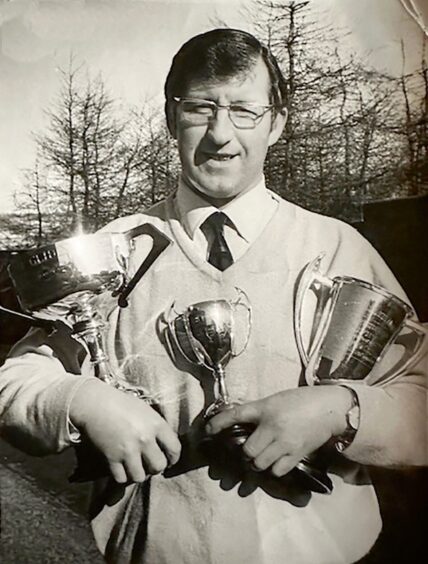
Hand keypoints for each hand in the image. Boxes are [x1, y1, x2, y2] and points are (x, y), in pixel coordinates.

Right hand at [69, 379, 180, 483]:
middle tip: (149, 463)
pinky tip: (121, 468)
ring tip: (134, 467)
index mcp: (156, 424)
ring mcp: (128, 450)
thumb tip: (164, 447)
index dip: (173, 458)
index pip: (175, 449)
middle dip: (155, 468)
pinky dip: (122, 476)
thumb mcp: (146, 411)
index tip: (168, 460)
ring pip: (140, 477)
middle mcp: (144, 439)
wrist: (95, 403)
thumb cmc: (122, 404)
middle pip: (159, 466)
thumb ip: (157, 429)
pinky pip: (121, 478)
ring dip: (138, 474)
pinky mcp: (111, 458)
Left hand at [205, 386, 351, 477]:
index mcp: (265, 408)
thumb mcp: (275, 400)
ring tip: (261, 457)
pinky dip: (273, 469)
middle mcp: (272, 426)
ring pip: (260, 463)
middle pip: (247, 450)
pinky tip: (275, 462)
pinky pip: (277, 470)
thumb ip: (259, 412)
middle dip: (244, 453)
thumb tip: (242, 424)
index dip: (218, 423)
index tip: (208, 429)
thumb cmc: (301, 400)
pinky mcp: (297, 454)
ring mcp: (285, 442)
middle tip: (247, 450)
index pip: (236, 414)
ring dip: (257, 463)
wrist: (329, 408)